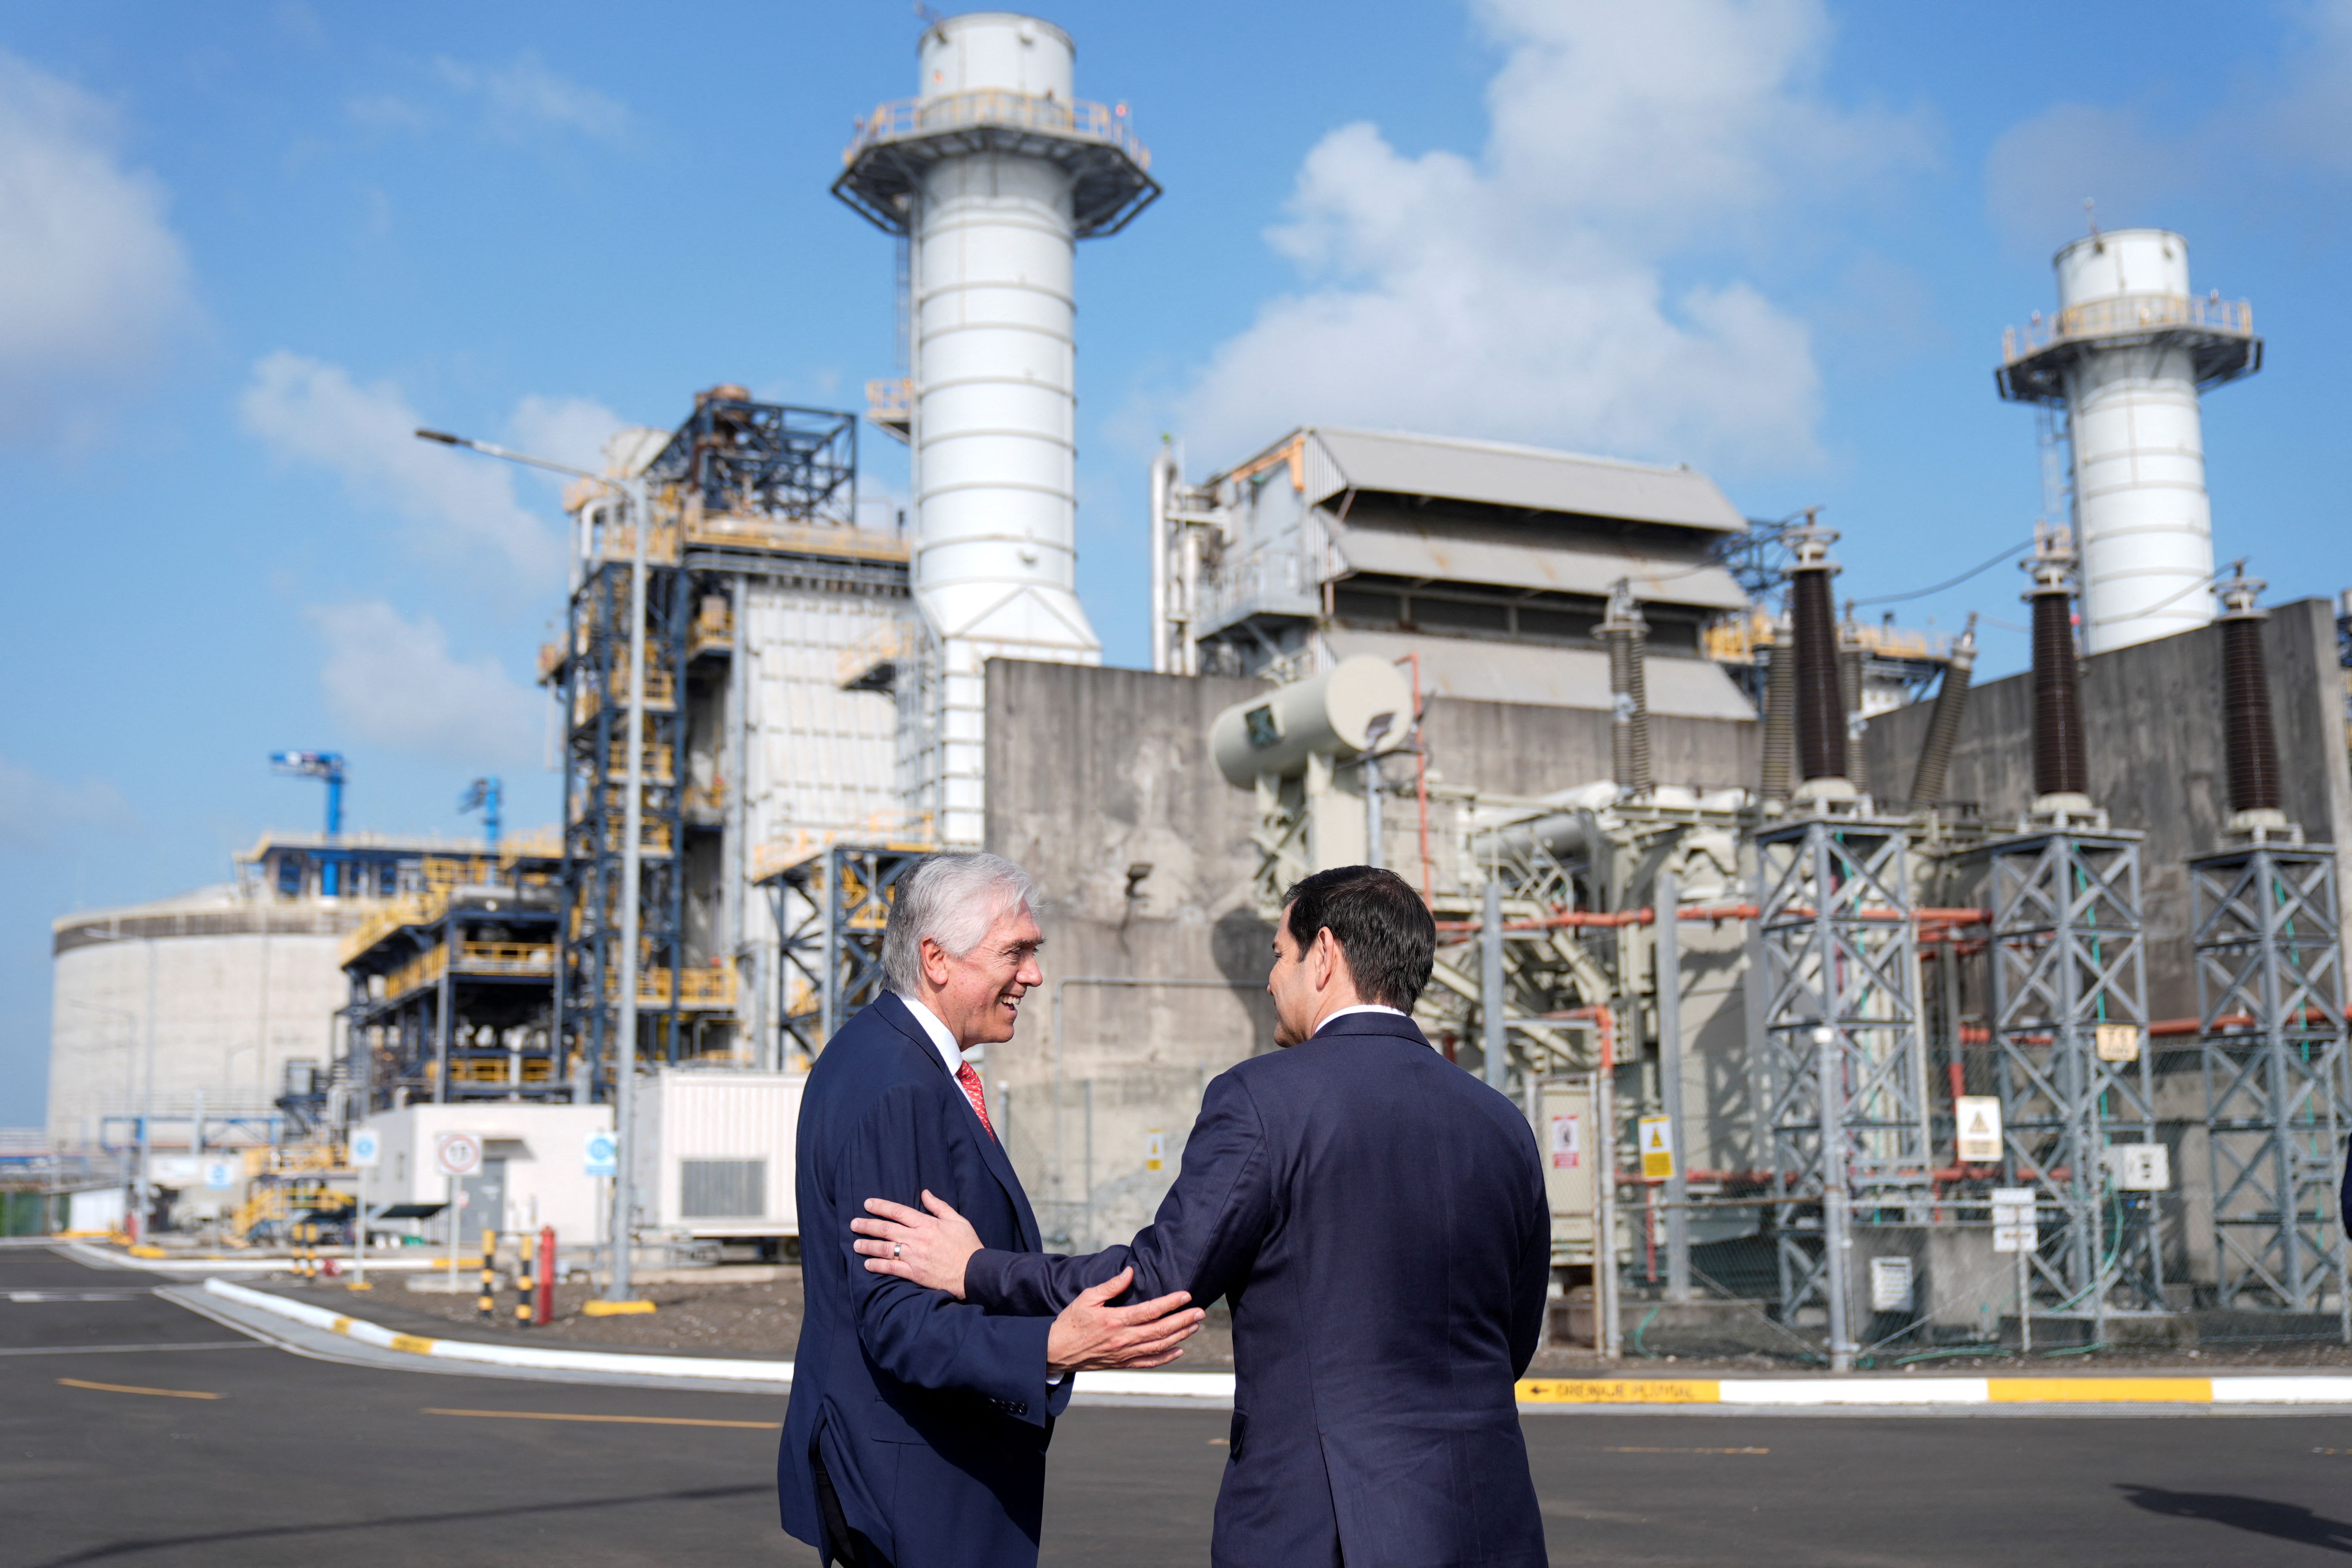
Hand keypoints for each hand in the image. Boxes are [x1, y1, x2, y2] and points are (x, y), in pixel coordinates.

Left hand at [853, 1191, 983, 1298]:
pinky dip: (878, 1266)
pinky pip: (892, 1268)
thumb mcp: (957, 1220)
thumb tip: (924, 1192)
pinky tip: (868, 1264)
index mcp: (927, 1224)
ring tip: (856, 1244)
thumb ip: (939, 1206)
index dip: (881, 1207)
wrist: (975, 1272)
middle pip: (887, 1229)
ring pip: (886, 1248)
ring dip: (869, 1246)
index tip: (867, 1204)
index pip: (899, 1212)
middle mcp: (918, 1239)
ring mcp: (915, 1257)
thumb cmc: (968, 1245)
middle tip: (853, 1224)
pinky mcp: (915, 1273)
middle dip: (868, 1225)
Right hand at [1044, 1267, 1203, 1373]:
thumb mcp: (1086, 1298)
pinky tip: (1179, 1350)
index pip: (1150, 1311)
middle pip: (1160, 1330)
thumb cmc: (1070, 1322)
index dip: (1170, 1303)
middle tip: (1200, 1312)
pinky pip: (1148, 1363)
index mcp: (1114, 1320)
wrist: (1055, 1352)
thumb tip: (1130, 1272)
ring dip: (1179, 1336)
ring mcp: (1123, 1354)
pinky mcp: (1121, 1364)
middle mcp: (1122, 1340)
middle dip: (1183, 1320)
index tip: (1186, 1295)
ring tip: (1195, 1326)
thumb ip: (1110, 1286)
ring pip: (1158, 1347)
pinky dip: (1166, 1358)